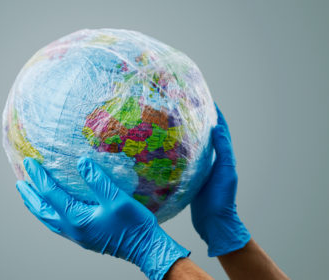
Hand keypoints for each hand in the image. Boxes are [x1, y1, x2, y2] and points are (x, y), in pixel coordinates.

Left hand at [16, 157, 188, 279]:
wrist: (145, 247)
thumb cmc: (133, 224)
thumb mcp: (116, 199)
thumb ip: (98, 180)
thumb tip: (81, 162)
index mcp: (77, 218)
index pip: (50, 194)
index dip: (39, 177)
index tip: (30, 163)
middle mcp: (72, 229)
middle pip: (42, 211)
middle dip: (30, 196)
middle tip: (20, 183)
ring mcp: (78, 235)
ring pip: (49, 220)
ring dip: (37, 207)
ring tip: (31, 196)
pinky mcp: (84, 238)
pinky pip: (58, 225)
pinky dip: (49, 214)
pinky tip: (54, 210)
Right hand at [191, 104, 250, 256]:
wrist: (213, 220)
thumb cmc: (222, 197)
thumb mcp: (225, 171)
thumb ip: (222, 150)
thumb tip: (218, 127)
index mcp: (224, 157)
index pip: (221, 130)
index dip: (217, 114)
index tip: (207, 100)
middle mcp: (214, 160)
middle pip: (208, 135)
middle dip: (202, 120)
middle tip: (189, 108)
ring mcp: (203, 168)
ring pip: (197, 146)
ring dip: (191, 133)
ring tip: (178, 121)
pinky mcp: (193, 176)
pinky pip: (188, 158)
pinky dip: (182, 149)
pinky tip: (170, 145)